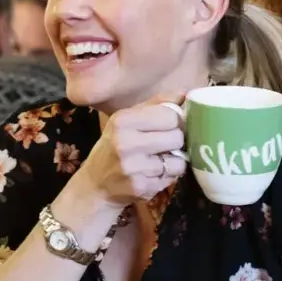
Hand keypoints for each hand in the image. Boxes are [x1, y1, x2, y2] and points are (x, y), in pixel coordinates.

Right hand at [69, 97, 185, 205]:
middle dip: (176, 140)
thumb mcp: (127, 120)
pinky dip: (168, 175)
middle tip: (167, 143)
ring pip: (178, 160)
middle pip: (177, 136)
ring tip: (160, 159)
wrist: (96, 185)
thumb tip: (185, 93)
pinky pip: (172, 177)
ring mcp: (134, 168)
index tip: (173, 125)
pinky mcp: (141, 188)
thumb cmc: (114, 146)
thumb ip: (156, 104)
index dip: (177, 120)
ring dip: (174, 160)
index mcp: (123, 120)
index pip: (170, 115)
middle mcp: (126, 143)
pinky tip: (154, 173)